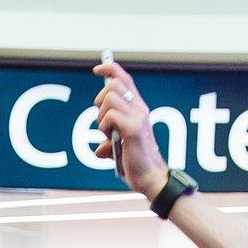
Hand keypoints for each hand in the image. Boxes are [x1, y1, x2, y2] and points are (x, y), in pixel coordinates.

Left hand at [90, 59, 169, 198]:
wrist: (150, 179)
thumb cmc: (137, 164)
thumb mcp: (120, 148)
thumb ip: (109, 142)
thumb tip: (98, 150)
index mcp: (138, 109)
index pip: (124, 79)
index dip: (110, 69)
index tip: (97, 69)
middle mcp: (140, 109)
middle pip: (113, 85)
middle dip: (100, 100)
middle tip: (103, 121)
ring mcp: (138, 117)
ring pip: (109, 99)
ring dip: (101, 117)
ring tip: (107, 133)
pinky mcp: (133, 128)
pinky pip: (110, 116)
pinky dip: (104, 127)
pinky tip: (110, 139)